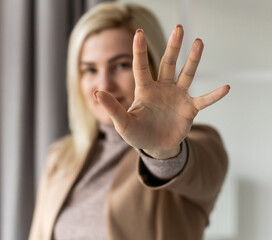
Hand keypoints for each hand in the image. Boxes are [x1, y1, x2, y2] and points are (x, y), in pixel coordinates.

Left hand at [94, 25, 229, 158]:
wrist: (155, 147)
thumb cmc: (137, 134)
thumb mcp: (122, 123)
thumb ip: (112, 108)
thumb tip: (96, 92)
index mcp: (145, 90)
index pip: (141, 66)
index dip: (139, 51)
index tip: (138, 33)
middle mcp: (162, 88)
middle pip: (168, 63)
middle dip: (173, 47)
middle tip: (179, 28)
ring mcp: (177, 96)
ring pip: (186, 74)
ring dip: (193, 60)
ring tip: (199, 42)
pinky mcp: (189, 108)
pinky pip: (204, 100)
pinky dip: (214, 95)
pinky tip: (226, 88)